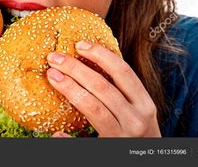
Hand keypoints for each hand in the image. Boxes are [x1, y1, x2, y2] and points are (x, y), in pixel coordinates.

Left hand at [46, 41, 160, 136]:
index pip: (122, 71)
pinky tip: (56, 133)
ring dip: (69, 88)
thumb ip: (121, 91)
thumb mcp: (138, 111)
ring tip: (52, 75)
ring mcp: (123, 138)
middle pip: (102, 86)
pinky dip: (67, 139)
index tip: (79, 44)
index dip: (101, 54)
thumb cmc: (139, 134)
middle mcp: (136, 120)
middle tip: (55, 57)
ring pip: (92, 107)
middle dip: (76, 68)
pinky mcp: (109, 153)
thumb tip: (88, 63)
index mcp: (144, 104)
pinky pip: (84, 144)